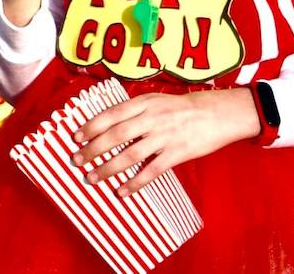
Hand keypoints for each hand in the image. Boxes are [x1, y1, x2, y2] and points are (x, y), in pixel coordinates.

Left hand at [72, 88, 260, 194]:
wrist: (218, 113)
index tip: (75, 137)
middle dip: (93, 149)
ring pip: (130, 154)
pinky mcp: (177, 152)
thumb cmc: (183, 108)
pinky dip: (135, 183)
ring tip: (92, 178)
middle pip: (117, 134)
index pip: (112, 114)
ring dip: (108, 168)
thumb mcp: (157, 100)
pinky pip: (152, 170)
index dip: (92, 126)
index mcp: (146, 102)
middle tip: (76, 160)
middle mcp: (153, 118)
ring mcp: (165, 136)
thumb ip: (135, 111)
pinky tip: (122, 192)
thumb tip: (107, 124)